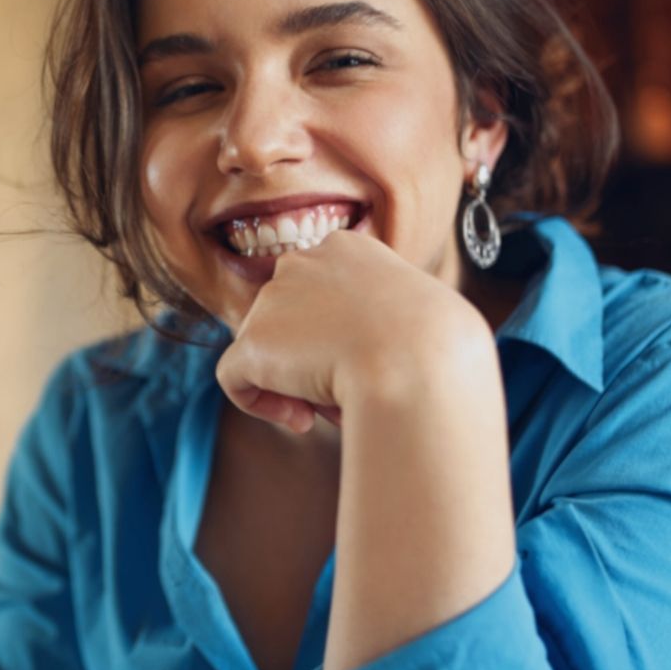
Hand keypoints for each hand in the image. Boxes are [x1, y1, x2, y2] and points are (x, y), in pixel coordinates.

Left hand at [215, 230, 491, 431]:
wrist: (418, 360)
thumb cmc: (435, 347)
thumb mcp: (414, 319)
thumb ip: (379, 323)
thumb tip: (357, 352)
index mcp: (346, 249)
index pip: (323, 295)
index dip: (337, 335)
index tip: (363, 363)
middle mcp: (302, 263)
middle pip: (292, 323)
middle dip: (314, 360)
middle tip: (349, 391)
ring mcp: (272, 300)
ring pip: (268, 352)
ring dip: (296, 384)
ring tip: (336, 405)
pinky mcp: (252, 342)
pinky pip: (235, 379)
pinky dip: (259, 403)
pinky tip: (300, 420)